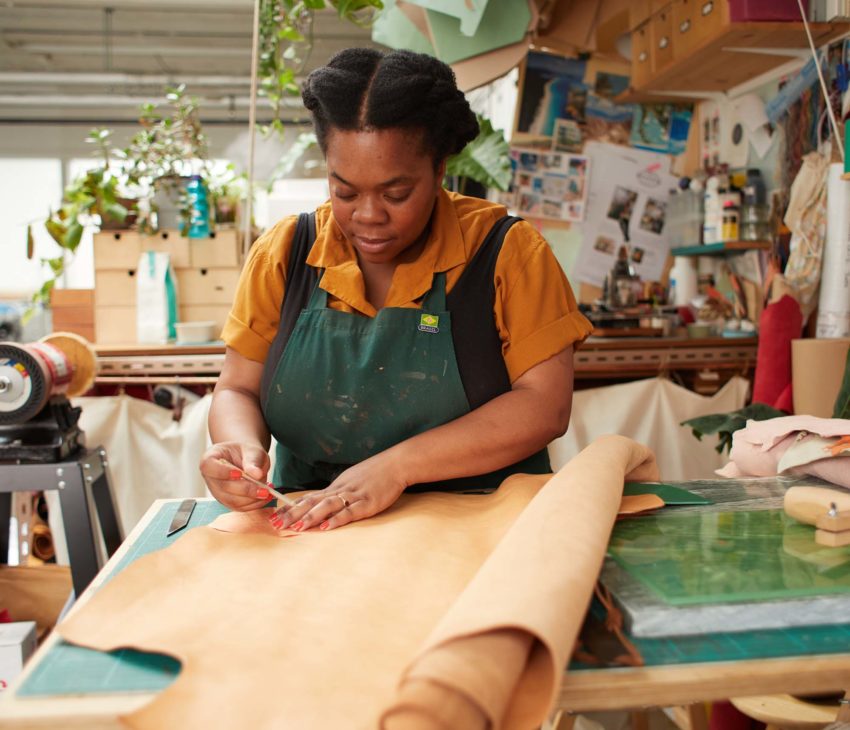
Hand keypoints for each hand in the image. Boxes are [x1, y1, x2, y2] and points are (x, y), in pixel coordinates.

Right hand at [200, 441, 271, 510]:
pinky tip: (265, 496)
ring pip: (232, 501)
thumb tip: (257, 474)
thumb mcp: (252, 450)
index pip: (208, 467)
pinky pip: (240, 507)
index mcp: (210, 458)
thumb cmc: (247, 452)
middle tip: (264, 488)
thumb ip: (253, 460)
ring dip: (252, 499)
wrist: (248, 459)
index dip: (222, 472)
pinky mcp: (228, 502)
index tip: (240, 473)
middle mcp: (210, 477)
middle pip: (223, 487)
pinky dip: (255, 504)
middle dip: (246, 489)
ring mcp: (217, 492)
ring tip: (268, 491)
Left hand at [271, 450, 407, 531]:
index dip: (290, 508)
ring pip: (327, 506)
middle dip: (292, 514)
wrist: (396, 464)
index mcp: (335, 487)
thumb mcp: (352, 481)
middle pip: (312, 502)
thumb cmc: (375, 474)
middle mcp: (340, 490)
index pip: (308, 498)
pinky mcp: (368, 502)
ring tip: (296, 527)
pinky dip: (337, 519)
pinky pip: (350, 511)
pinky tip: (327, 527)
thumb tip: (322, 504)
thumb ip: (338, 493)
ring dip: (310, 517)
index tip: (274, 517)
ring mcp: (354, 496)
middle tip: (276, 524)